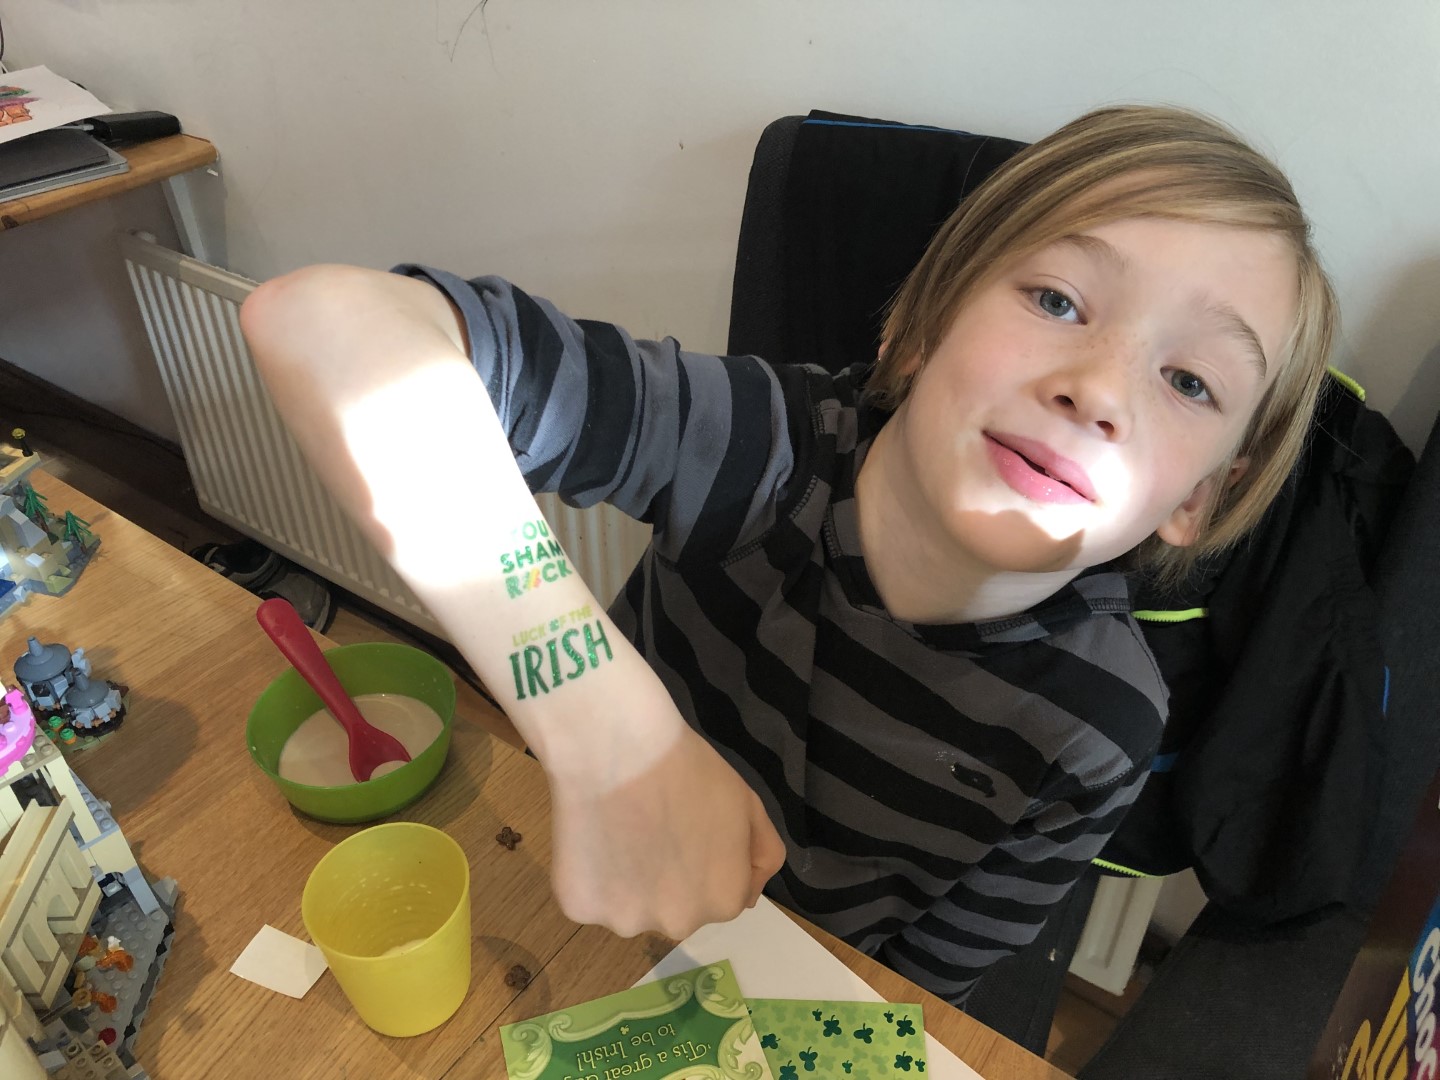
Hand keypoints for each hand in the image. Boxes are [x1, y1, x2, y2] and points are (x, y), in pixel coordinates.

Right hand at [547, 723, 786, 940]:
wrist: (622, 749)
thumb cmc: (689, 771)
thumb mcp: (749, 806)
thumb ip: (762, 854)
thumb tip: (751, 893)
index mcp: (724, 901)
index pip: (721, 893)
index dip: (705, 858)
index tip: (687, 827)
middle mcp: (679, 924)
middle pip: (676, 906)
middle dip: (668, 878)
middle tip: (652, 828)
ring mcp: (626, 921)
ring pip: (631, 905)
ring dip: (627, 882)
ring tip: (618, 829)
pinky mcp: (580, 908)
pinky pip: (590, 897)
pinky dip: (590, 876)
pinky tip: (591, 839)